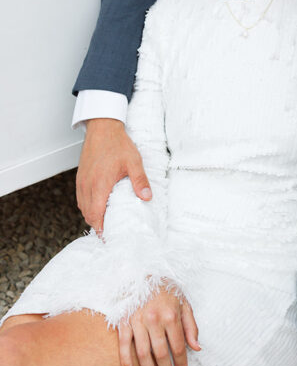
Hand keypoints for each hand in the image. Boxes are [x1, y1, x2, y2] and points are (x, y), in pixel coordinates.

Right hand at [76, 118, 151, 233]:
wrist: (102, 127)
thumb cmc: (117, 144)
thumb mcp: (133, 162)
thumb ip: (140, 180)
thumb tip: (147, 198)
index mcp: (100, 184)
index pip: (97, 215)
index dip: (101, 229)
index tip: (109, 238)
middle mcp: (87, 185)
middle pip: (88, 214)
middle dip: (98, 225)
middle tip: (110, 232)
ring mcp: (81, 181)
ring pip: (83, 207)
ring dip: (92, 216)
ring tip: (105, 221)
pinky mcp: (80, 177)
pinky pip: (80, 198)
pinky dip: (87, 206)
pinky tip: (98, 206)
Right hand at [118, 285, 200, 365]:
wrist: (145, 272)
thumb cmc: (167, 290)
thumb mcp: (184, 304)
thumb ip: (191, 326)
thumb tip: (197, 348)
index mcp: (171, 316)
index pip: (177, 347)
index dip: (181, 363)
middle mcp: (154, 320)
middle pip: (160, 354)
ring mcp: (137, 321)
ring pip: (143, 353)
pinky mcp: (124, 320)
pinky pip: (124, 344)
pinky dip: (125, 360)